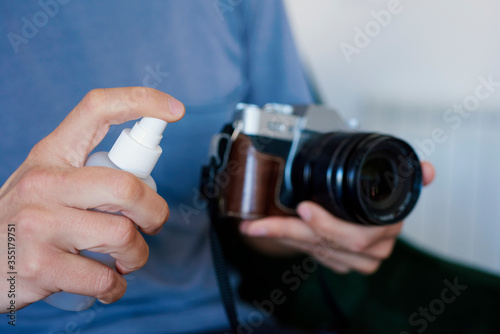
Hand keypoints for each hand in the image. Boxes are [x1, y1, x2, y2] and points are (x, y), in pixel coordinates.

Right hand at [0, 87, 183, 310]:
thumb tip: (143, 180)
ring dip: (137, 256)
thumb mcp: (45, 183)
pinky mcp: (39, 266)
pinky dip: (117, 287)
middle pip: (127, 186)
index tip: (175, 109)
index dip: (141, 101)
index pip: (97, 110)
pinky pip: (105, 278)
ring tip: (124, 260)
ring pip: (123, 235)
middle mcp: (43, 183)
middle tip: (151, 225)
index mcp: (51, 155)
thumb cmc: (24, 221)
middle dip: (155, 212)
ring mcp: (39, 224)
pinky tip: (109, 284)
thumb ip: (87, 176)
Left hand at [240, 162, 434, 274]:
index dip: (329, 225)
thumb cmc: (371, 196)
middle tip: (263, 222)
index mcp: (387, 227)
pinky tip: (261, 230)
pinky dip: (282, 239)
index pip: (357, 235)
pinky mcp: (337, 262)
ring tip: (254, 226)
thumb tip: (427, 170)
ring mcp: (354, 259)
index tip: (303, 208)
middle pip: (327, 246)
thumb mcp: (386, 181)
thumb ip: (404, 177)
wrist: (361, 214)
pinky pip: (307, 253)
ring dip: (281, 235)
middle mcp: (372, 249)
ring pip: (312, 250)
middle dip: (293, 231)